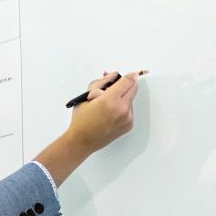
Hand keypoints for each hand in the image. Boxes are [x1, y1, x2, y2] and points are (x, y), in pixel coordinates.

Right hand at [33, 68, 144, 185]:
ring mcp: (127, 118)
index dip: (128, 75)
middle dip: (126, 84)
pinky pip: (129, 110)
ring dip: (123, 97)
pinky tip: (110, 114)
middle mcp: (122, 109)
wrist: (82, 141)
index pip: (128, 80)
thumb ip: (100, 83)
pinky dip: (122, 108)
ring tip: (107, 105)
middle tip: (114, 88)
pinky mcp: (129, 125)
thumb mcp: (86, 97)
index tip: (128, 73)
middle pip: (134, 87)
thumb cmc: (81, 120)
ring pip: (131, 99)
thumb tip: (113, 75)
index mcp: (110, 100)